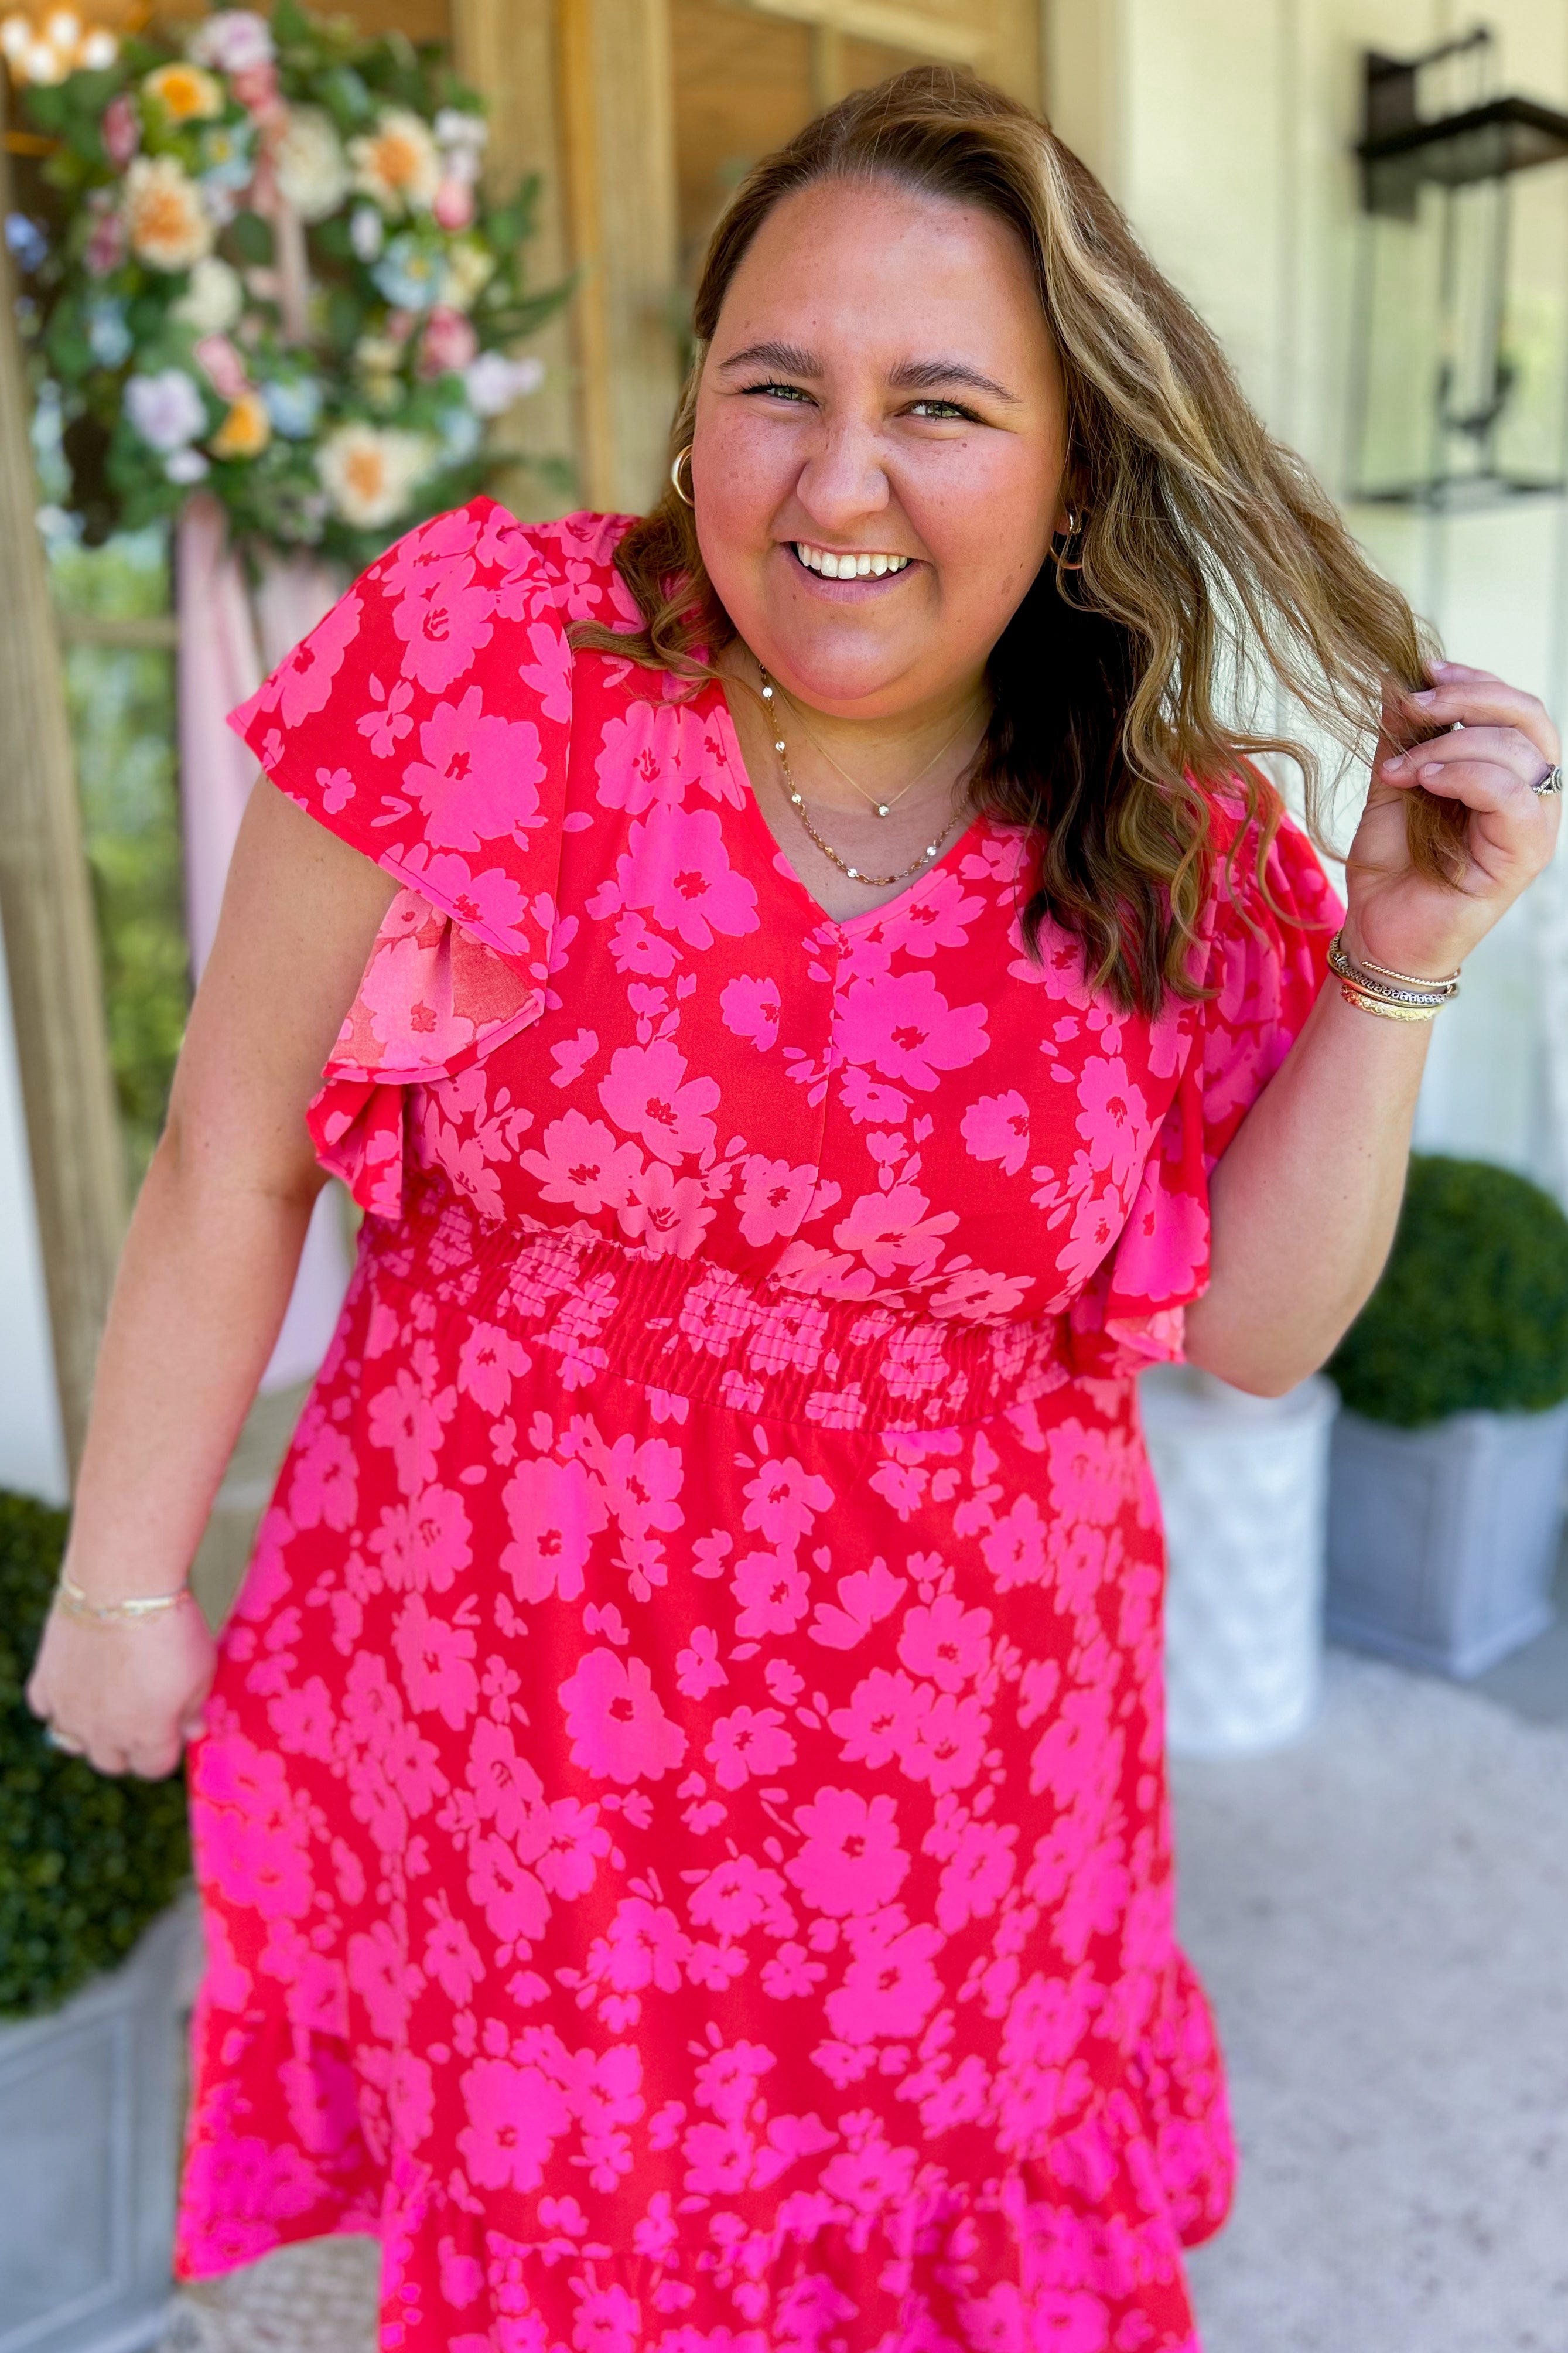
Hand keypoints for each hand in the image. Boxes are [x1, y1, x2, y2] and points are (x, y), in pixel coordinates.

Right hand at [26, 1596, 215, 1778]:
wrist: (121, 1587)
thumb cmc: (171, 1627)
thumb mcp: (203, 1670)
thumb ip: (195, 1708)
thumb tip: (191, 1730)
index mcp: (146, 1735)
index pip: (154, 1768)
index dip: (166, 1749)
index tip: (173, 1725)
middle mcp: (103, 1733)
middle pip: (113, 1762)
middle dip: (131, 1745)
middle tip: (144, 1711)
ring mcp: (69, 1710)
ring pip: (75, 1743)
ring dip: (93, 1731)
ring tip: (111, 1701)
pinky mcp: (47, 1681)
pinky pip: (47, 1709)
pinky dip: (60, 1702)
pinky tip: (80, 1682)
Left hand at [1344, 661, 1560, 977]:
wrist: (1379, 932)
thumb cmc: (1391, 866)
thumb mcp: (1393, 785)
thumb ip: (1402, 737)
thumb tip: (1395, 679)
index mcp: (1509, 774)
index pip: (1515, 707)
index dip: (1475, 679)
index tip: (1424, 669)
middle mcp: (1532, 796)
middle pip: (1528, 717)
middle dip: (1468, 696)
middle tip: (1415, 705)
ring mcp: (1534, 826)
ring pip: (1518, 750)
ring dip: (1452, 743)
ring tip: (1403, 767)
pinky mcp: (1524, 855)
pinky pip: (1510, 794)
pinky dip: (1465, 775)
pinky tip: (1425, 781)